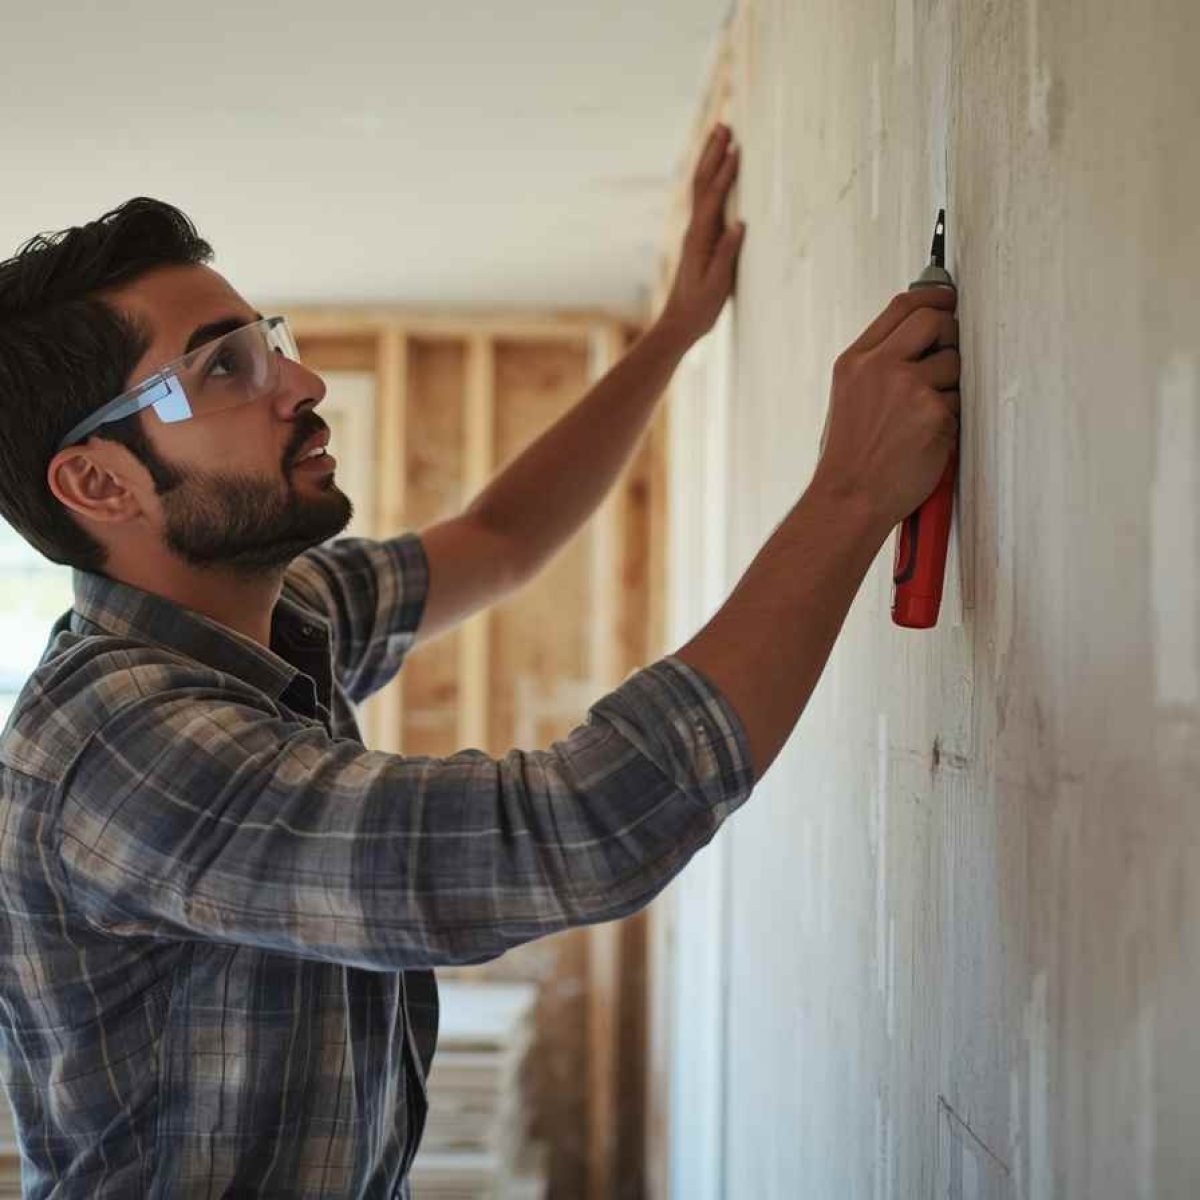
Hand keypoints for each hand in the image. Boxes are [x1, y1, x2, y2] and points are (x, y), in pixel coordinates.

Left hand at [656, 123, 746, 348]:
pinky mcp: (697, 238)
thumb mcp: (717, 285)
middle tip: (725, 126)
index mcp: (700, 239)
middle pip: (701, 184)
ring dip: (709, 160)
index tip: (737, 149)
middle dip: (713, 154)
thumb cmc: (700, 308)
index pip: (713, 199)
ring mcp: (694, 233)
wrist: (679, 323)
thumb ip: (726, 254)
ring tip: (720, 135)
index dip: (725, 174)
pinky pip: (703, 201)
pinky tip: (714, 170)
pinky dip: (709, 179)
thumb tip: (740, 224)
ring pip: (700, 189)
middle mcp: (694, 231)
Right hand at [812, 288, 959, 528]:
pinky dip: (950, 419)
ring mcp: (909, 388)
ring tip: (922, 418)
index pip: (902, 307)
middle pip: (934, 320)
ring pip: (954, 364)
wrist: (849, 498)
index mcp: (855, 362)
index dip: (932, 298)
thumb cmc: (848, 460)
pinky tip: (926, 438)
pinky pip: (959, 402)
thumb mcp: (848, 398)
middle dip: (949, 333)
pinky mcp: (934, 412)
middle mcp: (880, 368)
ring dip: (950, 387)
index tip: (946, 299)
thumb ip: (878, 365)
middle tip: (947, 354)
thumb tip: (915, 340)